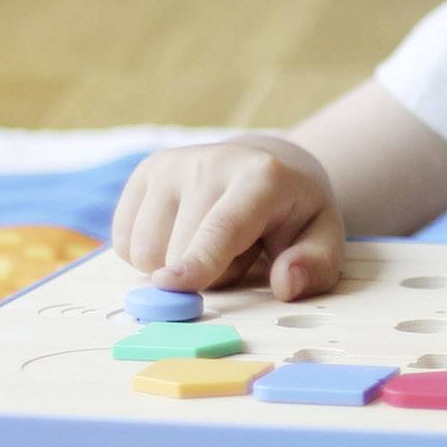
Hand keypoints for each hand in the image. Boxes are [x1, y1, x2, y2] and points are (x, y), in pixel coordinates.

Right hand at [111, 137, 344, 300]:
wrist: (266, 163)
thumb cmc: (293, 211)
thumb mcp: (322, 238)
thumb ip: (314, 265)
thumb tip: (286, 283)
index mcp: (262, 176)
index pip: (223, 227)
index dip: (198, 260)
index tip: (170, 285)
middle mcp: (209, 162)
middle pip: (179, 252)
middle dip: (207, 275)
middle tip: (241, 251)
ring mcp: (170, 164)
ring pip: (145, 252)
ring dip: (177, 265)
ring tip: (212, 240)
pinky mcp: (144, 174)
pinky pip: (124, 244)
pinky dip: (151, 255)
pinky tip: (183, 232)